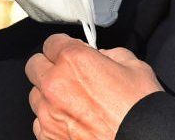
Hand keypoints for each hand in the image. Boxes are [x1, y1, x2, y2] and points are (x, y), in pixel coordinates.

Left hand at [25, 33, 162, 139]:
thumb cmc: (140, 107)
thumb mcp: (134, 66)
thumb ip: (110, 54)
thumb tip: (100, 57)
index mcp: (74, 60)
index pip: (51, 43)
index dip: (63, 46)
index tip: (71, 52)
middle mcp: (55, 85)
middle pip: (34, 66)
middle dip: (48, 66)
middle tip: (67, 74)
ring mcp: (48, 114)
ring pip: (35, 96)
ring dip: (49, 95)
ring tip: (71, 103)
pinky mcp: (49, 137)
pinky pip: (40, 124)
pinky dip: (52, 121)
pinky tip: (72, 122)